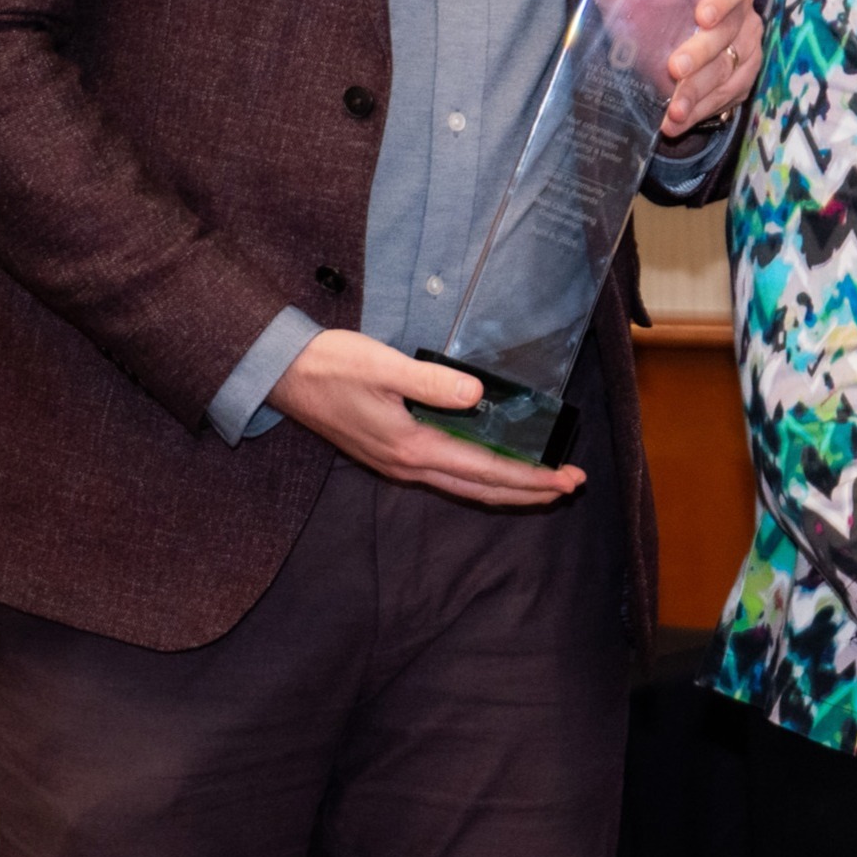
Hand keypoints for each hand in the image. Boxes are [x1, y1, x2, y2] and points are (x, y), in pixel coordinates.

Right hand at [267, 328, 585, 506]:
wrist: (284, 376)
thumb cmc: (333, 366)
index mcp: (412, 446)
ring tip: (545, 484)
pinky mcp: (391, 454)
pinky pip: (448, 475)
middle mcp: (408, 464)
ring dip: (507, 487)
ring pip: (465, 485)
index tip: (566, 478)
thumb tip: (478, 395)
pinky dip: (480, 477)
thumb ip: (432, 382)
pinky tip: (494, 468)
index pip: (485, 469)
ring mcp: (398, 463)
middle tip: (572, 485)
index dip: (529, 477)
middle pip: (480, 488)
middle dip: (529, 491)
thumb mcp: (384, 366)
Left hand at [570, 0, 761, 135]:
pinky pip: (727, 95)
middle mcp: (741, 12)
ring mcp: (746, 47)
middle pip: (730, 31)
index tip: (702, 15)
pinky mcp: (742, 77)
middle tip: (674, 67)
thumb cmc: (657, 8)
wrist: (667, 40)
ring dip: (700, 90)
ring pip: (729, 68)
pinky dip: (701, 109)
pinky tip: (676, 120)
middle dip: (702, 53)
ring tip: (673, 108)